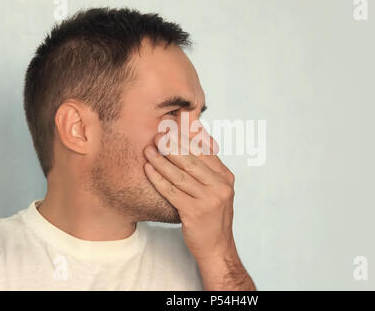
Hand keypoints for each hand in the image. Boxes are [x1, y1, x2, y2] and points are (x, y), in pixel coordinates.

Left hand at [143, 131, 235, 262]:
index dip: (186, 138)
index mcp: (226, 177)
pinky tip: (148, 169)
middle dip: (172, 145)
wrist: (217, 247)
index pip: (205, 151)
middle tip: (157, 135)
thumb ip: (206, 170)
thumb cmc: (212, 216)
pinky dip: (158, 179)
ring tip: (148, 149)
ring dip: (161, 160)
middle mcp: (220, 186)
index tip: (171, 128)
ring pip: (180, 175)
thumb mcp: (216, 190)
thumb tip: (189, 143)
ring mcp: (209, 199)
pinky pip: (172, 191)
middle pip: (192, 160)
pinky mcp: (195, 212)